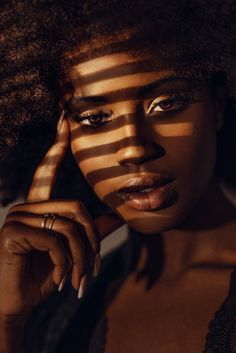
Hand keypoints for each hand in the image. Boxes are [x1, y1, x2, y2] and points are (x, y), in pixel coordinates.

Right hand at [0, 114, 123, 320]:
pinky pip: (55, 241)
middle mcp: (26, 206)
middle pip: (77, 209)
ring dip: (80, 258)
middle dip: (91, 242)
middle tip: (91, 269)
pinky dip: (64, 264)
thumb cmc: (46, 274)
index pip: (46, 171)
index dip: (56, 147)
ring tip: (78, 280)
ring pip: (68, 227)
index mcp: (39, 206)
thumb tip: (120, 216)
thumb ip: (93, 230)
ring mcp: (16, 217)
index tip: (63, 120)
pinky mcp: (12, 233)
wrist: (21, 303)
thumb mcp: (73, 250)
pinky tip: (60, 279)